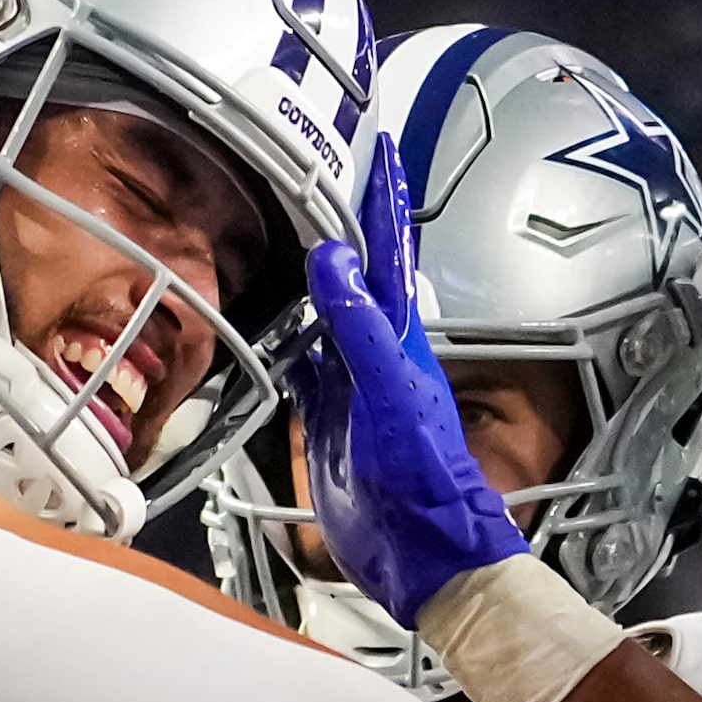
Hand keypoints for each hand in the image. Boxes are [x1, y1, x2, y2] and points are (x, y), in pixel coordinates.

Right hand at [289, 132, 526, 625]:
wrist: (425, 554)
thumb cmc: (426, 478)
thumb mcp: (391, 391)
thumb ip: (361, 325)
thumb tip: (335, 256)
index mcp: (400, 339)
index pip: (391, 253)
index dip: (385, 201)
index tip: (381, 147)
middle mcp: (376, 357)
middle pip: (356, 278)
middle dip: (345, 227)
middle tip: (323, 177)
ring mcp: (351, 392)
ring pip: (326, 322)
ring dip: (313, 284)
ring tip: (292, 238)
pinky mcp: (328, 429)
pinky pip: (305, 375)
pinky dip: (289, 349)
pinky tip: (275, 334)